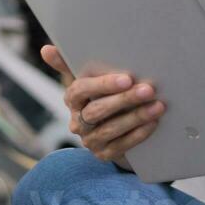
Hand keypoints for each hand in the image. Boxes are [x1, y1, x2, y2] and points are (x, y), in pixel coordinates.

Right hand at [39, 44, 164, 166]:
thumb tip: (46, 49)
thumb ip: (69, 64)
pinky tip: (152, 123)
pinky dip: (138, 134)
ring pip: (110, 129)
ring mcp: (89, 140)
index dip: (102, 85)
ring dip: (136, 117)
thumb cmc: (100, 96)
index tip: (126, 79)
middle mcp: (77, 121)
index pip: (80, 90)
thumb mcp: (88, 78)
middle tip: (148, 89)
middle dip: (124, 100)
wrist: (111, 129)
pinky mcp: (103, 154)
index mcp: (72, 99)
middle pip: (97, 110)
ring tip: (158, 106)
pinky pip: (120, 146)